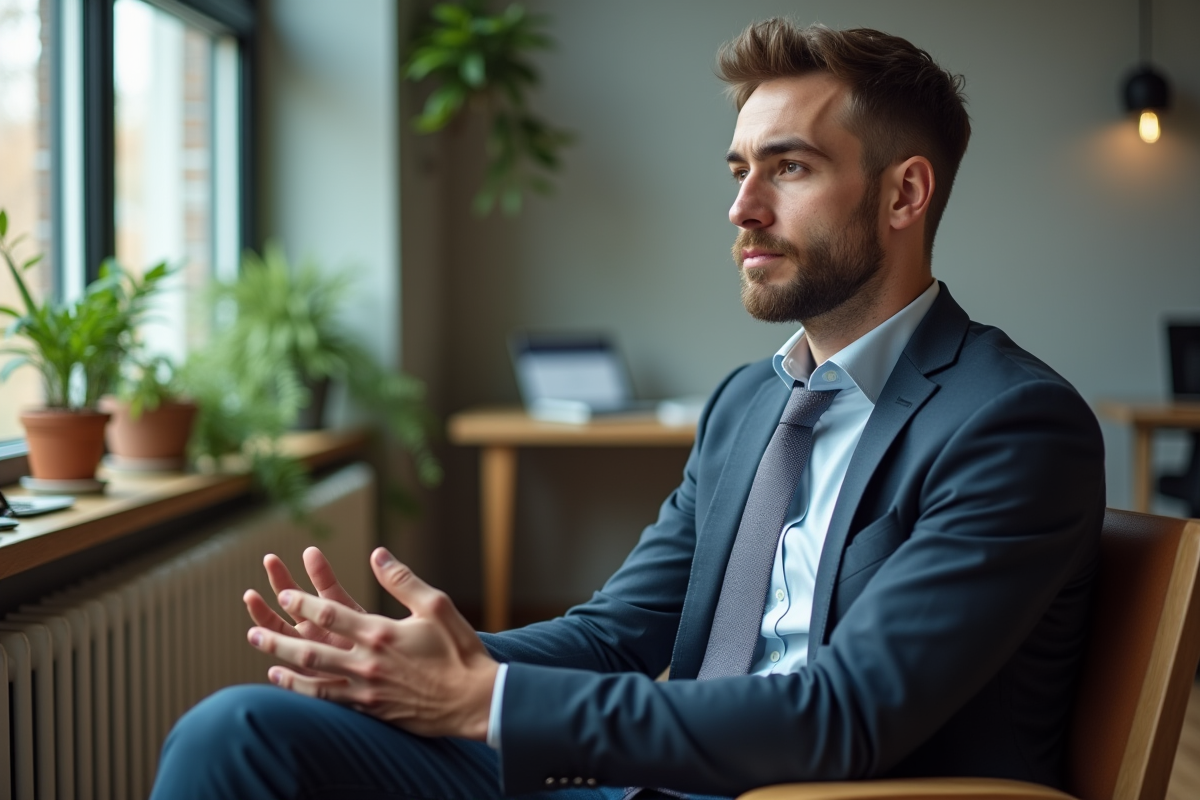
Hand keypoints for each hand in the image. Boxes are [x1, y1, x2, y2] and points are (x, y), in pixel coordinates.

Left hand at [247, 547, 498, 740]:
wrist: (474, 701)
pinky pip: (326, 698)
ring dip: (283, 660)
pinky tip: (286, 681)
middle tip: (254, 626)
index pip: (330, 614)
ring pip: (312, 675)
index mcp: (381, 633)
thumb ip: (403, 580)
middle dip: (278, 635)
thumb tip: (377, 554)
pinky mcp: (370, 707)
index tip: (284, 592)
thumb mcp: (436, 605)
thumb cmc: (459, 650)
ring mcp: (366, 688)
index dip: (303, 601)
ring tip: (262, 649)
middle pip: (310, 647)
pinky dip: (301, 689)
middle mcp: (367, 662)